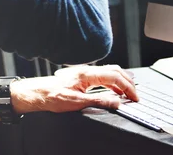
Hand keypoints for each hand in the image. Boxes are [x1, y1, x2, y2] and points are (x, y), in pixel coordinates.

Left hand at [11, 65, 138, 113]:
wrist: (38, 93)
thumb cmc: (52, 96)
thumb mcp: (77, 103)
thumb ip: (99, 101)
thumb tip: (116, 102)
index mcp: (87, 74)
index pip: (115, 77)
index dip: (127, 87)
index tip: (134, 97)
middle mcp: (87, 70)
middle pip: (115, 71)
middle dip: (128, 82)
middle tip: (135, 95)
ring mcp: (85, 72)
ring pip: (110, 71)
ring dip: (121, 81)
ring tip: (128, 92)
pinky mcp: (83, 76)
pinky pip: (103, 75)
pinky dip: (113, 81)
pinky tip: (114, 90)